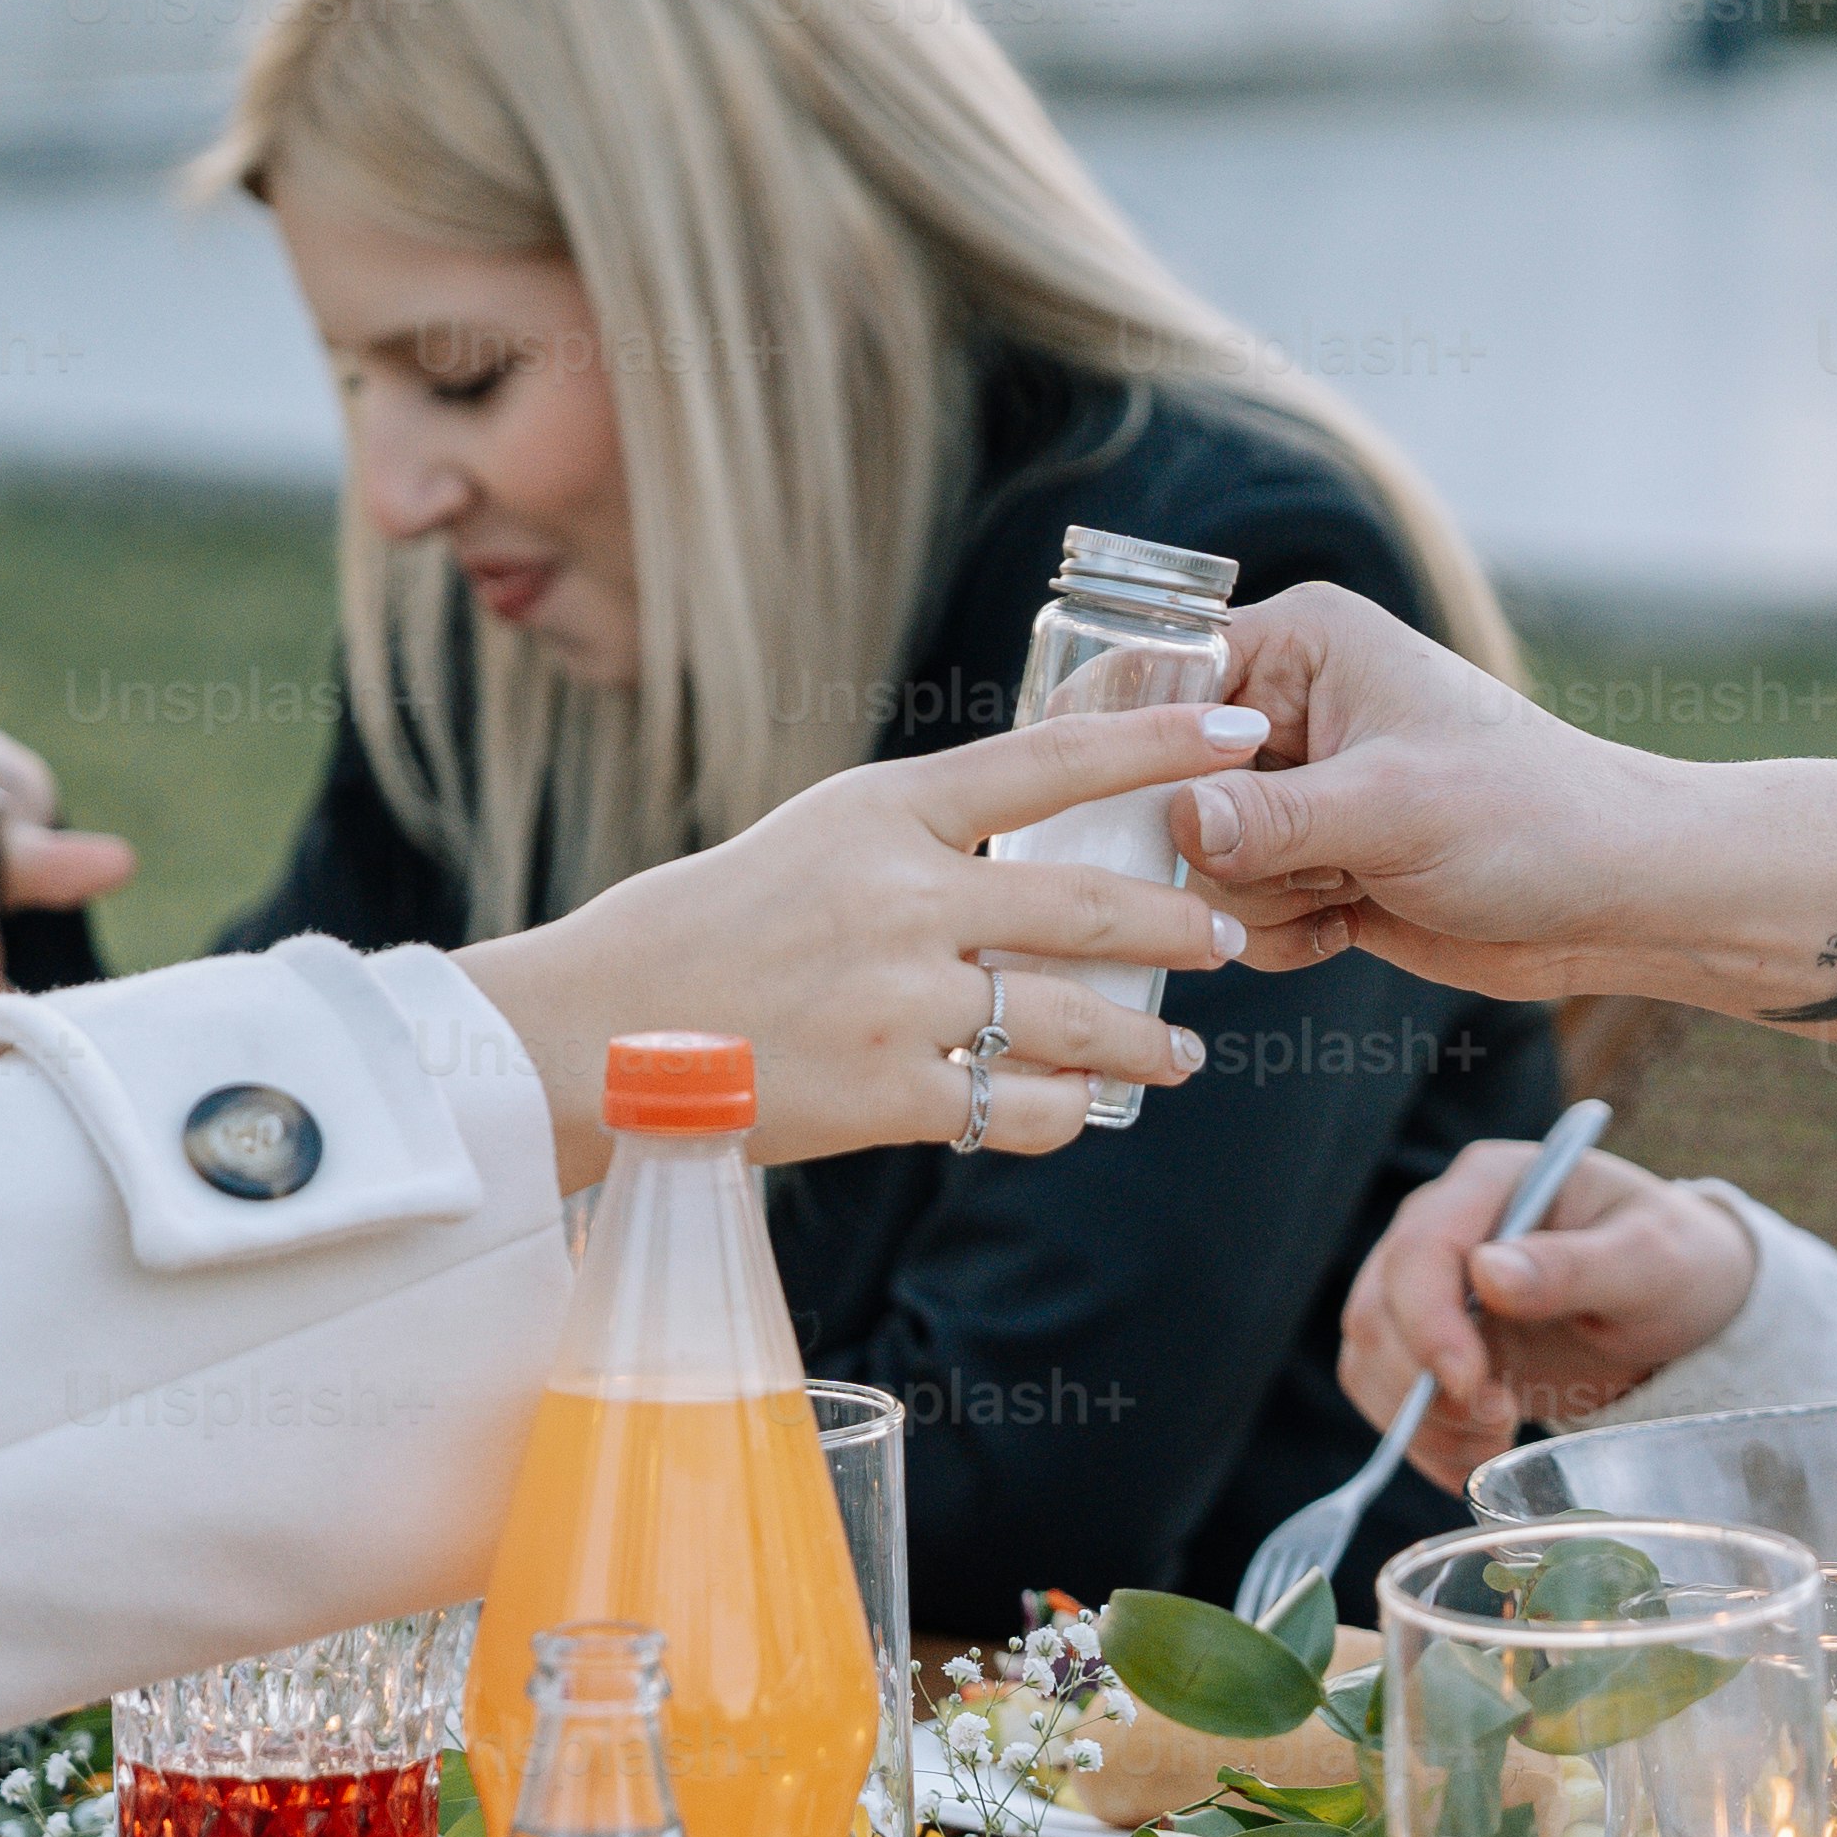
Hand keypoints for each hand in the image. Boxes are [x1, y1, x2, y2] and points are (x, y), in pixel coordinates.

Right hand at [451, 706, 1262, 1185]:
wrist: (595, 1028)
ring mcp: (896, 999)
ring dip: (1143, 1038)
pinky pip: (1014, 1107)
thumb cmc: (708, 927)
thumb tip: (1040, 838)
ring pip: (1069, 1017)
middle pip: (1087, 903)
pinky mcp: (883, 1095)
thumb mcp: (818, 840)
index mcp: (884, 811)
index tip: (1241, 726)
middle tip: (1227, 933)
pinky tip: (1079, 1106)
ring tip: (1180, 1051)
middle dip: (1176, 922)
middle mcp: (900, 896)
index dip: (1158, 742)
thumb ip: (924, 839)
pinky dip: (1060, 1110)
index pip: (1051, 759)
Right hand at [1176, 585, 1703, 997]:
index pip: (1159, 675)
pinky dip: (1278, 932)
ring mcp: (1297, 790)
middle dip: (1220, 847)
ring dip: (1258, 897)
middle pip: (1162, 783)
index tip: (1159, 818)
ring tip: (1348, 887)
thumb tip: (1175, 823)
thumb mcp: (1395, 808)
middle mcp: (1288, 709)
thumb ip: (1272, 819)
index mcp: (1301, 645)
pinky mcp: (1311, 863)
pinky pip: (1235, 908)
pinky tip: (1349, 922)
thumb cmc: (1531, 818)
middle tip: (1311, 863)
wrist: (1614, 898)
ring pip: (1193, 859)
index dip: (1139, 749)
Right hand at [1334, 1136, 1755, 1484]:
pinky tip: (1477, 1454)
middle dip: (1425, 1384)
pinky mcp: (1432, 1340)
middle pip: (1379, 1310)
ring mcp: (1429, 1285)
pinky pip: (1389, 1393)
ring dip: (1419, 1419)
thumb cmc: (1674, 1263)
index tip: (1472, 1386)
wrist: (1681, 1304)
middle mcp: (1443, 1225)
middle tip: (1502, 1419)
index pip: (1420, 1250)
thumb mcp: (1650, 1260)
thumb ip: (1573, 1265)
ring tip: (1495, 1440)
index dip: (1429, 1325)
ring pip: (1372, 1358)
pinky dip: (1422, 1437)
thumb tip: (1486, 1271)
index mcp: (1490, 1183)